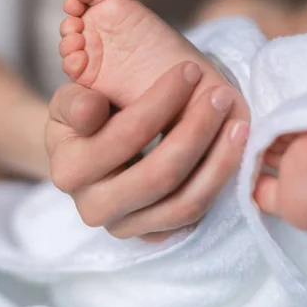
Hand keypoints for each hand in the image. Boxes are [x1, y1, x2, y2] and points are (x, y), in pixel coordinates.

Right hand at [46, 62, 248, 240]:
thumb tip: (89, 111)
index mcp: (69, 171)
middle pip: (161, 175)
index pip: (127, 135)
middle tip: (220, 96)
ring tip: (238, 124)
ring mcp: (125, 228)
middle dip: (197, 130)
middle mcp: (94, 208)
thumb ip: (75, 101)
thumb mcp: (70, 101)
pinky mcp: (152, 235)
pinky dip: (218, 184)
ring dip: (219, 162)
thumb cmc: (83, 119)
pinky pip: (194, 216)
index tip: (189, 70)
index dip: (162, 102)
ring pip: (185, 204)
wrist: (88, 156)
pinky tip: (233, 152)